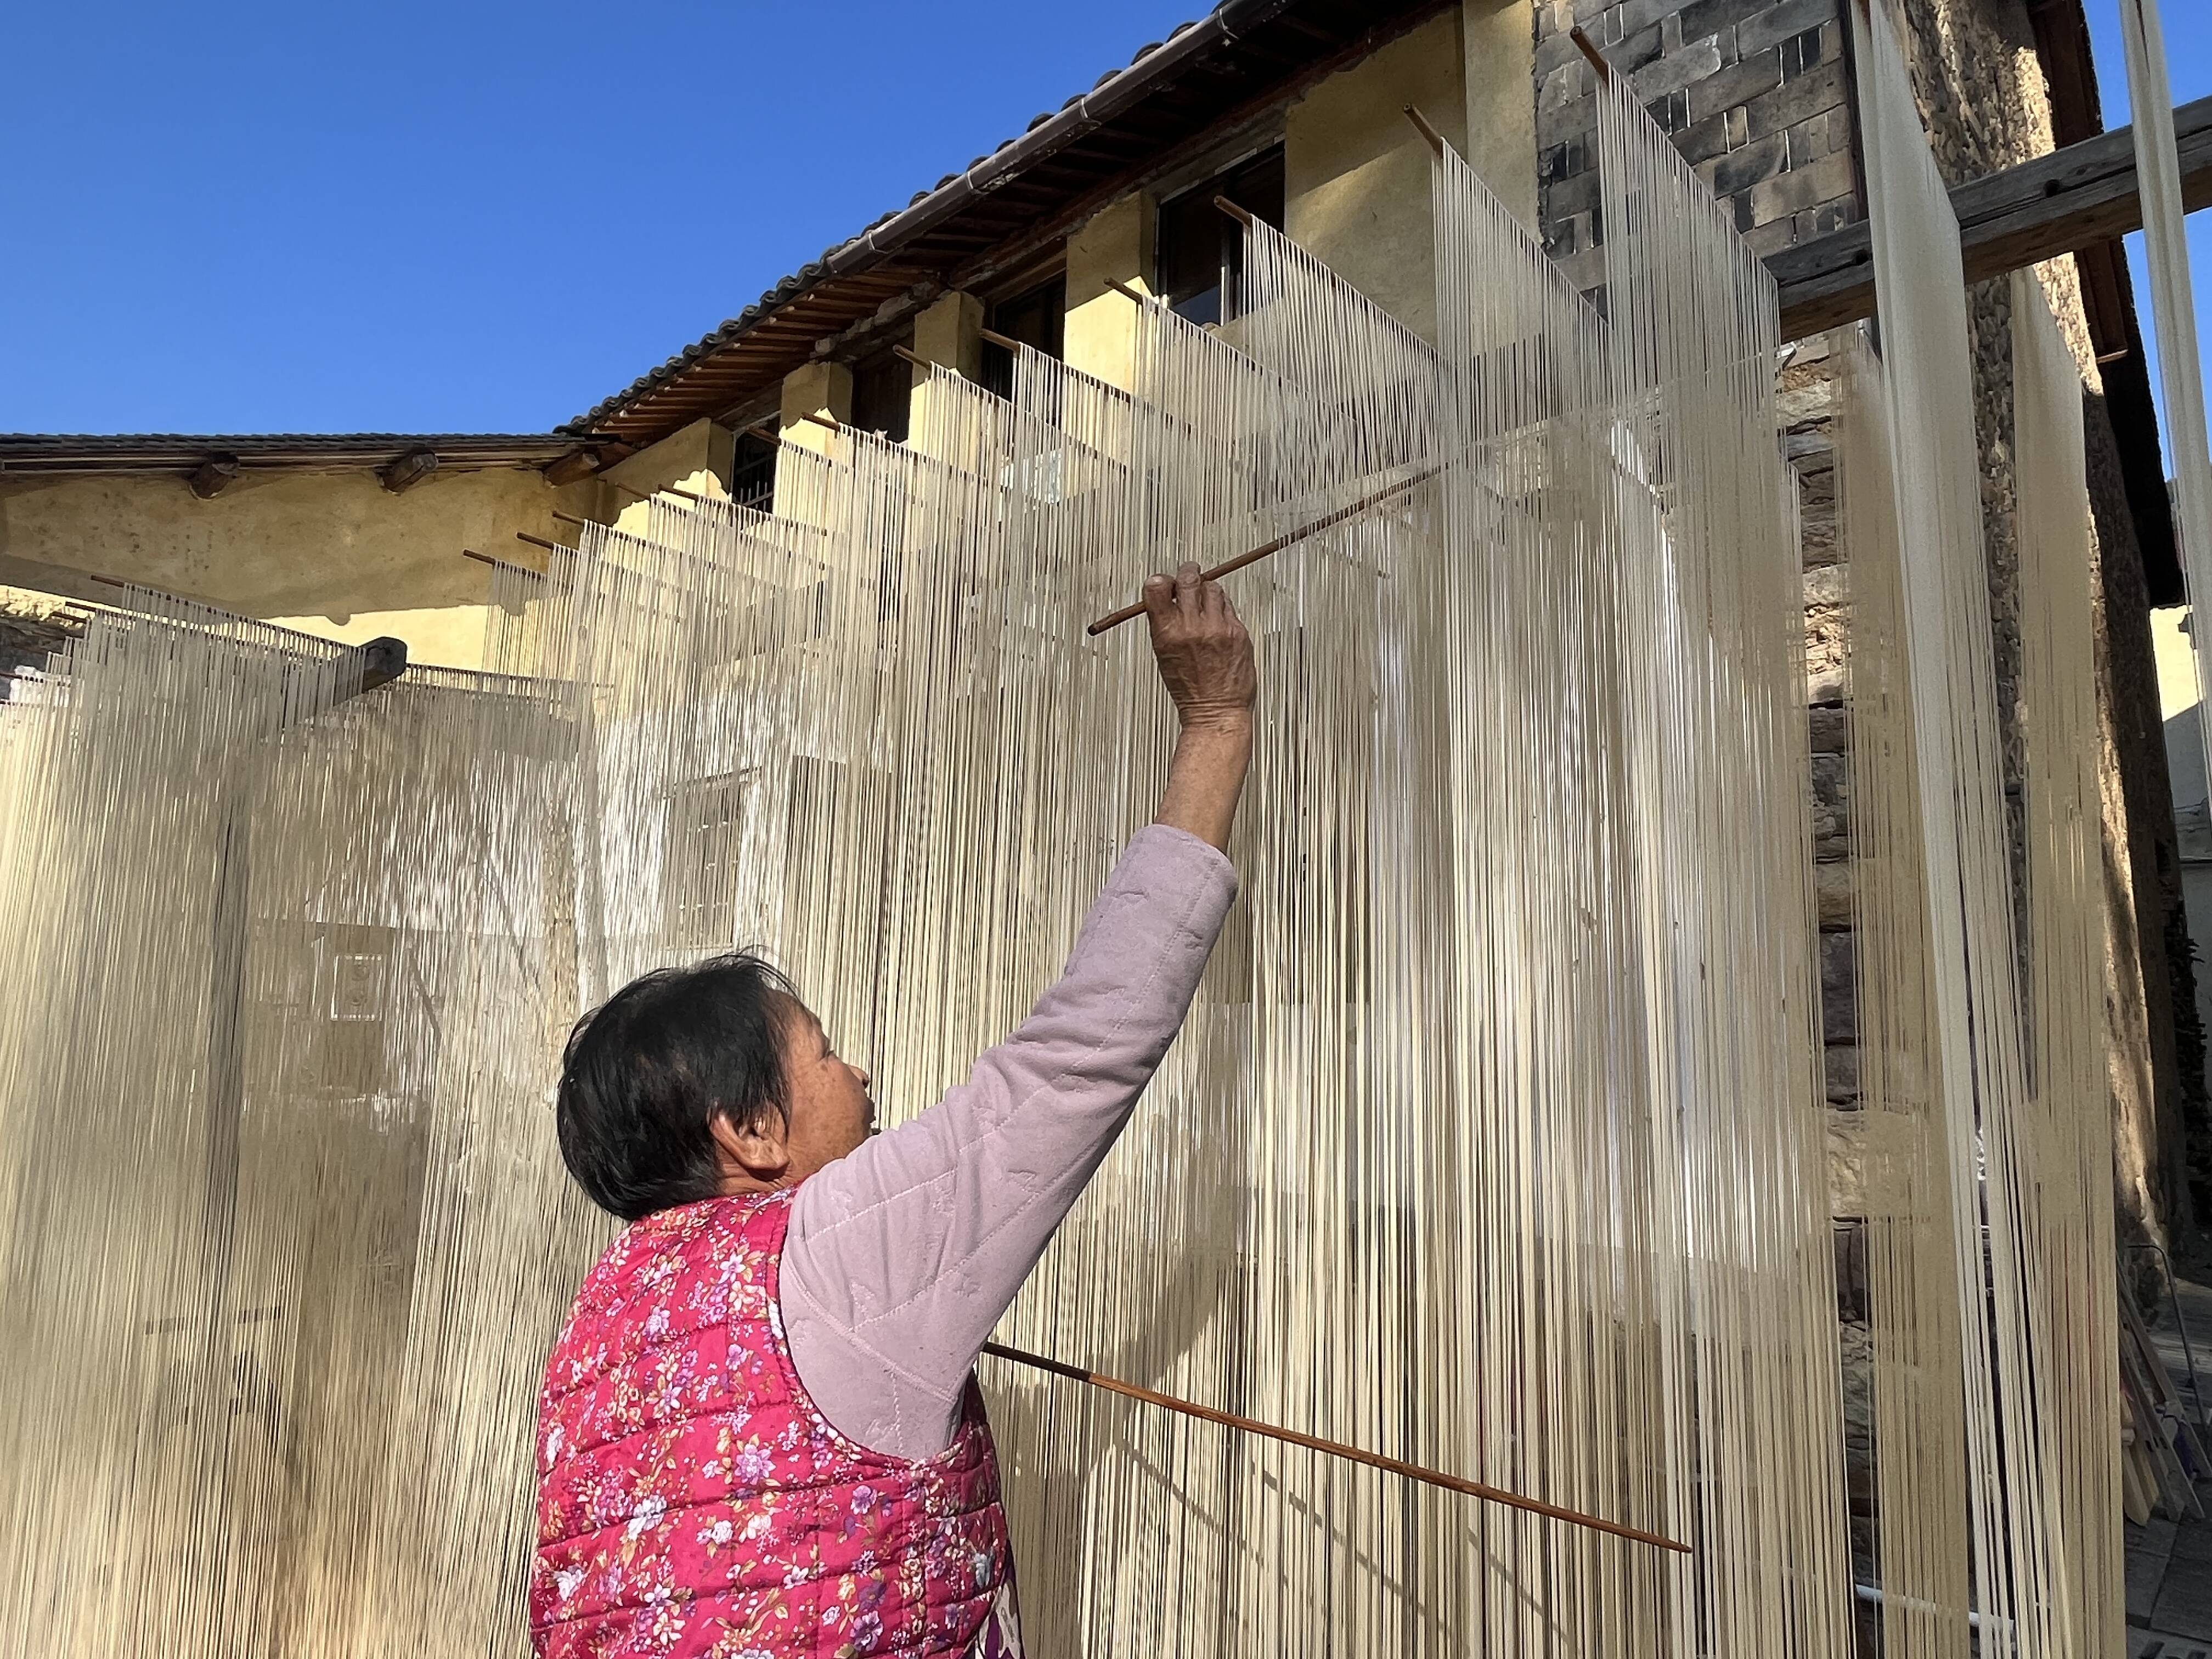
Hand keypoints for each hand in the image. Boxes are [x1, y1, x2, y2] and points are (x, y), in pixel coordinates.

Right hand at [1143, 563, 1255, 729]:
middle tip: (1190, 574)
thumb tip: (1169, 595)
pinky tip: (1219, 622)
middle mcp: (1192, 627)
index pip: (1157, 586)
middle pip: (1189, 579)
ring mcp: (1217, 628)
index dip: (1162, 580)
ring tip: (1206, 604)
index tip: (1167, 582)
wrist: (1215, 710)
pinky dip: (1223, 609)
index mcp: (1166, 633)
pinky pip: (1229, 606)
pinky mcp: (1238, 632)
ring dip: (1208, 590)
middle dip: (1188, 572)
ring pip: (1213, 588)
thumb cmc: (1188, 687)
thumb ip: (1164, 623)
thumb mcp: (1163, 654)